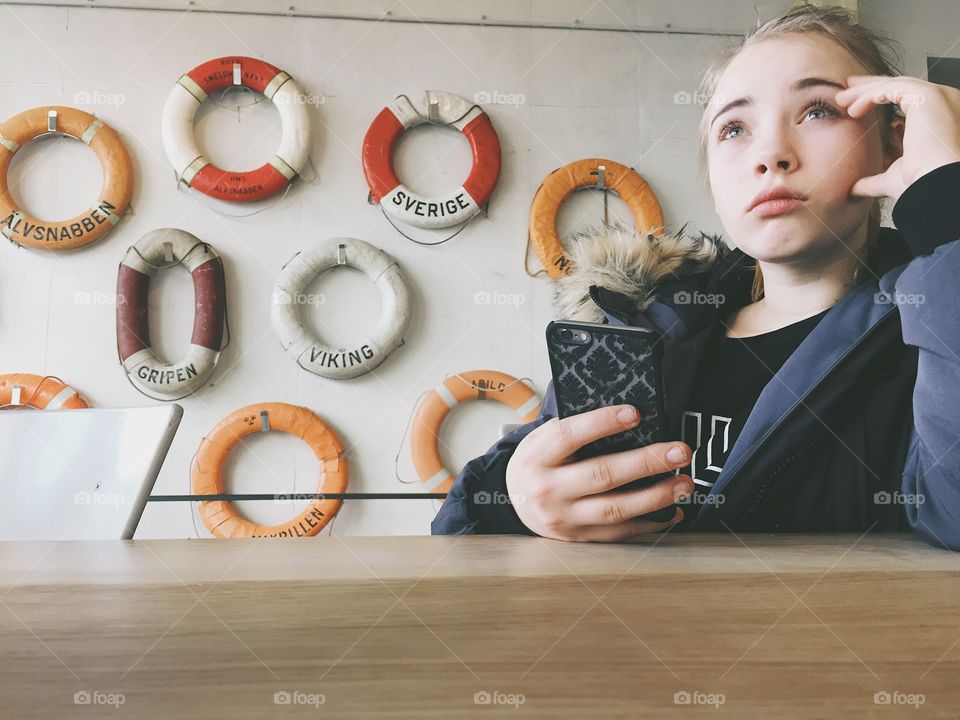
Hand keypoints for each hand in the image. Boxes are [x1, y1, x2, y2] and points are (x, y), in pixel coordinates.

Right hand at [505, 405, 693, 541]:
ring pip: (615, 509)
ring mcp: (565, 518)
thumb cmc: (537, 463)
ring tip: (684, 483)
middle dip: (646, 462)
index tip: (635, 414)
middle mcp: (549, 490)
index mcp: (538, 457)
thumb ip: (572, 430)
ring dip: (656, 496)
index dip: (602, 423)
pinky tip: (673, 510)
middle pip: (602, 474)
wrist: (514, 503)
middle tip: (680, 451)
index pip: (569, 435)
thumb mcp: (541, 440)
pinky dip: (650, 522)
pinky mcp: (579, 538)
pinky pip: (619, 532)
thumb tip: (626, 417)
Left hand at [834, 75, 959, 200]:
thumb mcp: (892, 178)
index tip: (855, 104)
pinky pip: (892, 89)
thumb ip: (873, 180)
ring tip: (840, 100)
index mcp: (940, 116)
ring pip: (894, 85)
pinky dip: (869, 96)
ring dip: (864, 91)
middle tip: (845, 93)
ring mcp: (939, 97)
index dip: (879, 97)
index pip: (907, 98)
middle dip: (869, 88)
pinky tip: (852, 110)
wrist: (936, 185)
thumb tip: (854, 189)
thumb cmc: (922, 184)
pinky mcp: (928, 96)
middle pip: (900, 87)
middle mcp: (944, 102)